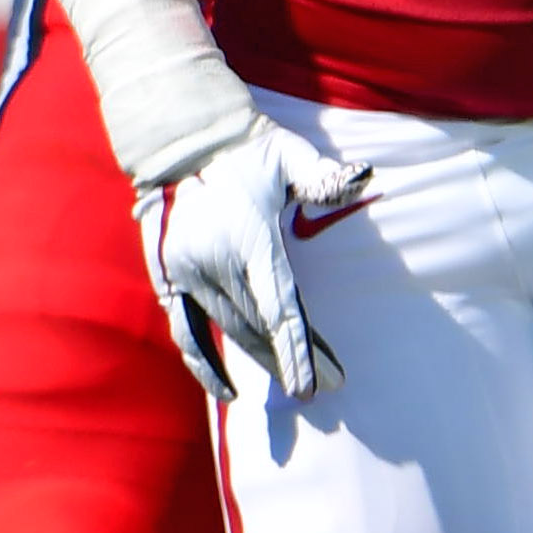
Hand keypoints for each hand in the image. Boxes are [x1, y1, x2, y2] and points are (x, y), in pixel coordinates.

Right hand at [140, 115, 369, 403]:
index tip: (316, 385)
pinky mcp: (168, 280)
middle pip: (260, 327)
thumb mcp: (289, 155)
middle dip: (294, 361)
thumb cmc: (246, 150)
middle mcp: (215, 263)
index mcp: (249, 240)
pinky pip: (186, 333)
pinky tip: (228, 392)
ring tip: (297, 384)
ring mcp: (188, 274)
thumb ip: (324, 176)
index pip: (280, 308)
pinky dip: (205, 365)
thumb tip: (364, 175)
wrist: (180, 141)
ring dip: (262, 362)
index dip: (298, 351)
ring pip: (229, 332)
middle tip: (328, 386)